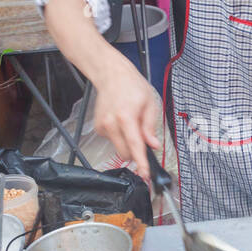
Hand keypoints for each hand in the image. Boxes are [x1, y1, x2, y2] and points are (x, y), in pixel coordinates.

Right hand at [91, 46, 159, 180]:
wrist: (111, 75)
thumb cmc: (132, 86)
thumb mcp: (150, 103)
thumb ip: (150, 127)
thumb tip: (153, 145)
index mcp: (126, 117)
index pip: (135, 146)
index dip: (141, 163)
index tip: (145, 175)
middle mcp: (111, 123)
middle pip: (125, 153)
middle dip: (136, 151)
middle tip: (143, 136)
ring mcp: (102, 126)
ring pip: (119, 148)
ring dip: (127, 142)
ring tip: (130, 121)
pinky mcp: (98, 128)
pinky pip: (113, 140)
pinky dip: (120, 136)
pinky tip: (121, 120)